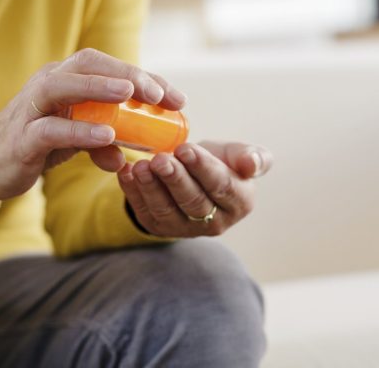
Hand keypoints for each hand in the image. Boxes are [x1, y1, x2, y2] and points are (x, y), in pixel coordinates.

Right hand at [0, 48, 186, 219]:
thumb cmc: (30, 145)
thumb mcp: (69, 141)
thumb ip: (98, 142)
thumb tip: (126, 155)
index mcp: (61, 80)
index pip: (105, 66)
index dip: (142, 76)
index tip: (176, 98)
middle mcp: (45, 86)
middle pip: (87, 64)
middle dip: (126, 73)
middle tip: (159, 93)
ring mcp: (30, 110)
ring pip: (62, 86)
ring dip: (99, 87)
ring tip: (131, 94)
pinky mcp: (21, 139)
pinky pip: (50, 130)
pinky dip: (79, 131)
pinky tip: (106, 138)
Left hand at [118, 141, 272, 237]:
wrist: (192, 174)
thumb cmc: (219, 163)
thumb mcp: (238, 154)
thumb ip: (252, 157)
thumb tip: (250, 164)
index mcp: (239, 202)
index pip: (221, 186)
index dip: (202, 168)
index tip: (185, 149)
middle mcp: (215, 222)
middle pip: (193, 201)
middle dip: (174, 179)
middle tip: (160, 160)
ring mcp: (184, 228)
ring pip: (166, 210)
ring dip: (151, 187)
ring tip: (140, 166)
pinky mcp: (159, 227)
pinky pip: (144, 211)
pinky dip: (132, 192)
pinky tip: (126, 172)